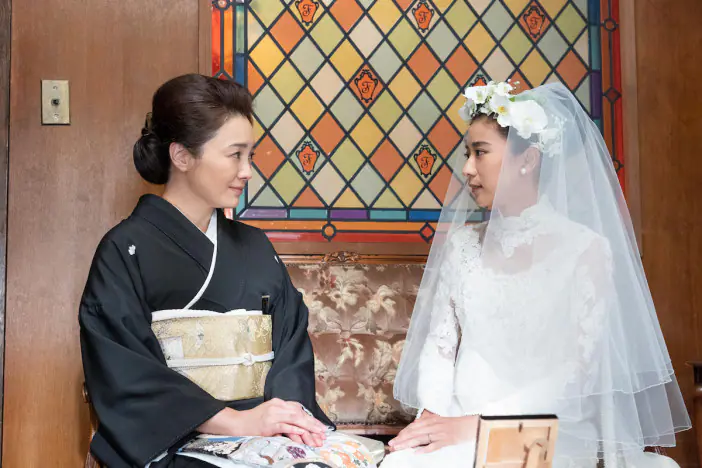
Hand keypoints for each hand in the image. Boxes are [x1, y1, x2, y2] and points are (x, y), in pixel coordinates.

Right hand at [200, 399, 327, 444]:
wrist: (238, 423)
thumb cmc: (254, 420)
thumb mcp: (270, 413)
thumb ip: (283, 415)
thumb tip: (297, 423)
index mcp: (278, 402)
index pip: (298, 408)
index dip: (310, 417)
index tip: (319, 425)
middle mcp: (277, 406)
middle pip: (299, 413)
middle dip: (313, 423)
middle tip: (323, 431)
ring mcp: (273, 414)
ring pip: (296, 419)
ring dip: (308, 427)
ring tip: (317, 435)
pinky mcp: (270, 424)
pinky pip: (286, 426)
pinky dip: (296, 430)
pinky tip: (304, 434)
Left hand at [388, 411, 477, 453]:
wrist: (470, 425)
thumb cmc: (454, 424)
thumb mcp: (439, 421)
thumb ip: (427, 423)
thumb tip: (415, 426)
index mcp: (430, 420)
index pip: (413, 427)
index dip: (403, 433)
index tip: (394, 439)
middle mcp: (433, 425)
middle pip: (414, 433)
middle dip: (401, 439)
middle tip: (392, 445)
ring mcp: (439, 433)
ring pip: (420, 438)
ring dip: (408, 444)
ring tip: (399, 448)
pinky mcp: (446, 440)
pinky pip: (434, 445)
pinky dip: (425, 449)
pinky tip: (417, 452)